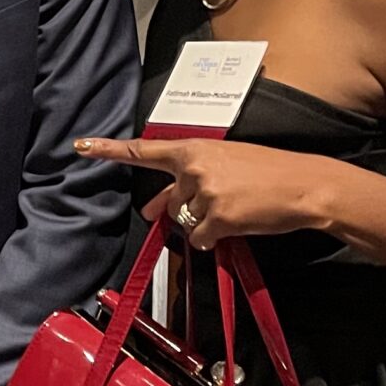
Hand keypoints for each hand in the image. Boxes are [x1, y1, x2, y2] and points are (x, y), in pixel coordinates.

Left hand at [73, 134, 333, 248]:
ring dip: (207, 223)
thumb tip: (152, 209)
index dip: (110, 150)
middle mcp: (194, 168)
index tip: (81, 146)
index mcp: (195, 149)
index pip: (144, 150)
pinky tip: (239, 223)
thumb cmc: (267, 173)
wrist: (304, 185)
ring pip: (186, 223)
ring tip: (239, 207)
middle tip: (223, 200)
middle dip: (188, 209)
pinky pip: (201, 239)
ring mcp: (204, 193)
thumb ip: (185, 184)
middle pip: (172, 203)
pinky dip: (217, 238)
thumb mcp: (225, 166)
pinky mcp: (217, 217)